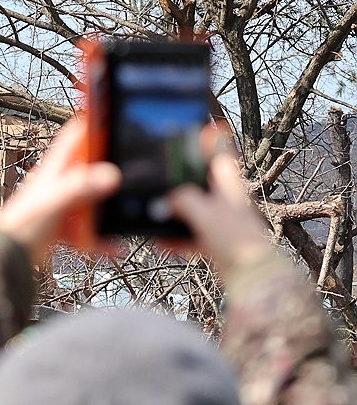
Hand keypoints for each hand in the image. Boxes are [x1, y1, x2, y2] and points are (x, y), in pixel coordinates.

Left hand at [0, 118, 120, 262]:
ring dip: (106, 207)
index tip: (114, 119)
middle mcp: (59, 182)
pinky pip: (88, 228)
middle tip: (129, 172)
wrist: (8, 254)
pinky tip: (112, 244)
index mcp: (55, 168)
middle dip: (109, 170)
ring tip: (124, 212)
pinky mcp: (63, 225)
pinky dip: (100, 236)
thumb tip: (108, 175)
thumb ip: (81, 187)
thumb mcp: (55, 200)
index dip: (93, 124)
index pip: (75, 135)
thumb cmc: (21, 224)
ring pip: (91, 198)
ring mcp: (62, 204)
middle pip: (90, 168)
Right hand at [167, 131, 271, 271]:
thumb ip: (181, 201)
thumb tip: (163, 201)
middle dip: (179, 185)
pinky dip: (177, 238)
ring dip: (173, 215)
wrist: (251, 275)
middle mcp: (226, 201)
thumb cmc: (235, 239)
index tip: (200, 129)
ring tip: (153, 218)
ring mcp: (221, 222)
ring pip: (192, 212)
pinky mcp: (216, 243)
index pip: (219, 156)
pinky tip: (162, 243)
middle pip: (199, 184)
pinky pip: (190, 235)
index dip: (208, 143)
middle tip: (159, 180)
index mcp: (229, 186)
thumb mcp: (203, 213)